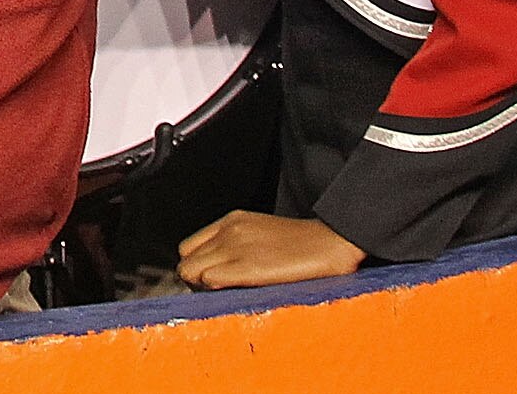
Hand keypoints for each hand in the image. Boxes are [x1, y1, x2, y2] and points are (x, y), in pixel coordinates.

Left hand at [176, 210, 364, 288]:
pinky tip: (235, 293)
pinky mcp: (247, 266)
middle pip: (186, 262)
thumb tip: (214, 272)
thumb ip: (235, 246)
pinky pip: (209, 279)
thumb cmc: (301, 245)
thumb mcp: (260, 235)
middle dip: (195, 281)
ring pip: (191, 273)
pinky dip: (215, 290)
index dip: (197, 267)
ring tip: (227, 295)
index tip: (209, 280)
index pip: (188, 248)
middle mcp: (228, 231)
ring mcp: (236, 247)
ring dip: (203, 289)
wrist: (331, 242)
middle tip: (217, 293)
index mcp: (231, 221)